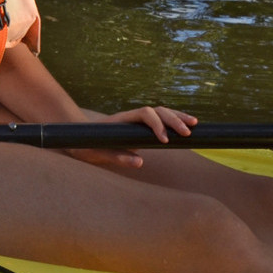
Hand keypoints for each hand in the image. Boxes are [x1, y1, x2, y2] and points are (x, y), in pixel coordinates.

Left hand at [65, 105, 196, 169]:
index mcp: (121, 120)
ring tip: (194, 125)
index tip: (164, 140)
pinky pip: (160, 119)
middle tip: (186, 134)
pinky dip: (174, 120)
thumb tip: (140, 162)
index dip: (156, 124)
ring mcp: (136, 120)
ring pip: (161, 112)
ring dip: (177, 116)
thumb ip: (117, 157)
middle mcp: (131, 117)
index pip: (144, 114)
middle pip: (156, 110)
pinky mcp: (140, 126)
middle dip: (173, 120)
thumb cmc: (87, 145)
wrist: (78, 137)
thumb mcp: (98, 154)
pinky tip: (187, 126)